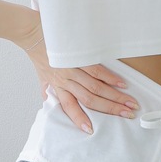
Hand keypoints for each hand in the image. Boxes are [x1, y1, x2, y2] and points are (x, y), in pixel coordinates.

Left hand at [19, 20, 139, 134]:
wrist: (31, 32)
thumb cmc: (38, 54)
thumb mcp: (41, 76)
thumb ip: (48, 90)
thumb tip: (49, 102)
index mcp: (57, 87)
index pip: (69, 106)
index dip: (79, 118)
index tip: (90, 130)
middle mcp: (65, 80)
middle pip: (89, 98)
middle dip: (110, 108)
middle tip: (127, 115)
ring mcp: (73, 68)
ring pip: (96, 86)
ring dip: (114, 96)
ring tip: (129, 102)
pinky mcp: (78, 55)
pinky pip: (96, 69)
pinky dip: (109, 77)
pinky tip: (121, 84)